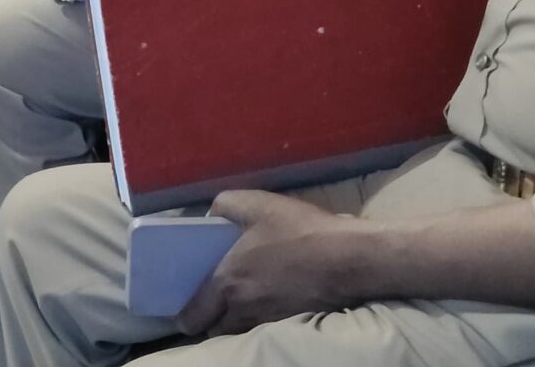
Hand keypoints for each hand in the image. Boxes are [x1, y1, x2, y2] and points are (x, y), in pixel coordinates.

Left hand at [177, 191, 370, 335]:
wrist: (349, 258)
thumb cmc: (298, 230)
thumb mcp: (255, 204)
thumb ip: (223, 205)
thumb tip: (211, 215)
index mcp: (226, 282)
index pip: (194, 317)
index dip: (186, 316)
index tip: (186, 310)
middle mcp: (243, 308)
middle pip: (215, 329)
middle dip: (210, 320)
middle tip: (213, 303)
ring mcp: (268, 319)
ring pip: (239, 330)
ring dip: (235, 320)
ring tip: (241, 300)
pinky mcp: (291, 321)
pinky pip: (264, 327)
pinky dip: (260, 319)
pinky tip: (270, 298)